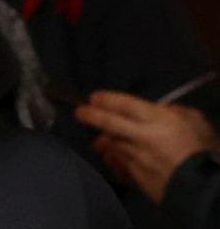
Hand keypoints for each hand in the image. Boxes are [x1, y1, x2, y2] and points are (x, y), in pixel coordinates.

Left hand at [75, 90, 218, 202]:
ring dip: (102, 142)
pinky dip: (113, 161)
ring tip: (100, 141)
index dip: (106, 99)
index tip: (94, 98)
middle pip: (108, 122)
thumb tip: (160, 109)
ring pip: (110, 145)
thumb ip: (174, 112)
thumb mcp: (194, 122)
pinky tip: (113, 159)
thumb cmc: (201, 150)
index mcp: (157, 120)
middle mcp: (142, 136)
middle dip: (90, 115)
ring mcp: (137, 157)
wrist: (204, 188)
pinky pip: (118, 165)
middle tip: (80, 112)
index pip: (124, 105)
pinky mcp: (136, 175)